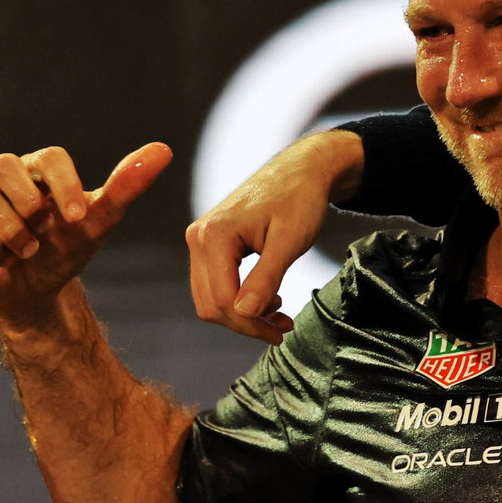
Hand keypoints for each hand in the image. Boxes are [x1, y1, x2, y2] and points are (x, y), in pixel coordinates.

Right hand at [0, 144, 171, 329]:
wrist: (37, 289)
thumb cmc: (69, 247)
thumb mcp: (99, 221)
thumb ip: (126, 186)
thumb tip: (163, 151)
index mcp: (41, 169)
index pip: (51, 157)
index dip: (65, 185)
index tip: (78, 217)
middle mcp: (5, 177)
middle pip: (5, 165)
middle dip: (29, 204)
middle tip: (45, 230)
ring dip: (13, 232)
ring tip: (29, 250)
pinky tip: (1, 257)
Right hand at [184, 130, 362, 344]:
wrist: (302, 169)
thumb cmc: (300, 198)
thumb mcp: (290, 241)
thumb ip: (266, 278)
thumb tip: (244, 313)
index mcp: (213, 235)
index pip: (222, 300)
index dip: (250, 324)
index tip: (281, 333)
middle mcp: (198, 237)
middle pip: (211, 303)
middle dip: (246, 323)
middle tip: (282, 329)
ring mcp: (201, 239)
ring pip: (211, 297)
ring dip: (244, 313)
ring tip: (280, 315)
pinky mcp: (211, 242)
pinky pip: (217, 282)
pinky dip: (240, 298)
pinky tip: (269, 299)